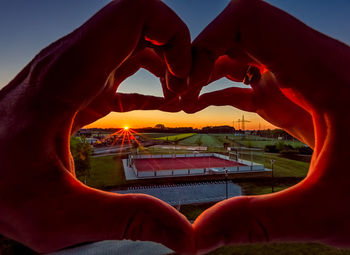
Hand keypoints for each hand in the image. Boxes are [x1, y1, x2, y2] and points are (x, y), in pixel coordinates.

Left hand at [0, 0, 193, 252]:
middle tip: (186, 92)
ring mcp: (78, 70)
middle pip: (142, 21)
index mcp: (69, 76)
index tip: (182, 81)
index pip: (134, 14)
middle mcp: (74, 62)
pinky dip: (153, 76)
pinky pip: (128, 65)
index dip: (173, 38)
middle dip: (177, 49)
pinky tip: (164, 104)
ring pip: (137, 38)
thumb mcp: (61, 216)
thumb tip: (184, 236)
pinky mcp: (83, 85)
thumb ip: (126, 221)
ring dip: (167, 62)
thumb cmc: (1, 190)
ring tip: (178, 99)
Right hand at [187, 0, 349, 252]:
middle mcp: (316, 64)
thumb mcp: (329, 213)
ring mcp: (310, 79)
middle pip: (242, 30)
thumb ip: (259, 221)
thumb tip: (198, 236)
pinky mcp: (306, 98)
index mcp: (325, 73)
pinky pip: (258, 76)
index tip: (187, 84)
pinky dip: (227, 86)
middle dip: (203, 56)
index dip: (207, 42)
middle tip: (180, 94)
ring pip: (248, 51)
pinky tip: (207, 105)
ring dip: (212, 70)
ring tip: (187, 101)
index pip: (249, 20)